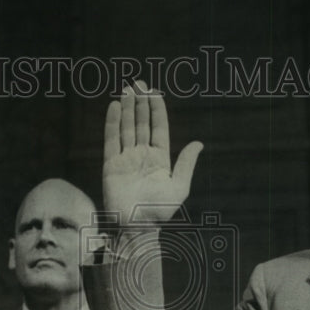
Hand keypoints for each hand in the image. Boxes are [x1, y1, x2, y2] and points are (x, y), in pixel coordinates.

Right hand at [103, 81, 202, 225]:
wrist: (137, 226)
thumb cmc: (160, 211)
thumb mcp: (180, 187)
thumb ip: (187, 164)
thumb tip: (198, 143)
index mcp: (160, 159)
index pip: (158, 128)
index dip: (156, 110)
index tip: (154, 93)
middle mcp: (142, 156)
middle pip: (141, 124)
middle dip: (140, 104)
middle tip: (139, 83)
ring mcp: (126, 159)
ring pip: (126, 128)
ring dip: (127, 108)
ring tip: (127, 89)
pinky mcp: (111, 165)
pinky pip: (111, 140)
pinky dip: (112, 123)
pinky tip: (114, 107)